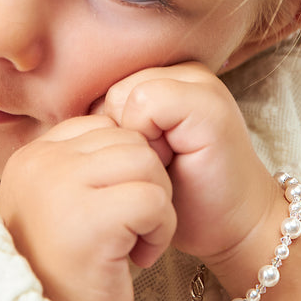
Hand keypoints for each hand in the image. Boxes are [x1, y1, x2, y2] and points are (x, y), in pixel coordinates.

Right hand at [0, 115, 175, 300]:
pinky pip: (153, 200)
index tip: (114, 209)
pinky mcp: (90, 221)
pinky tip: (136, 257)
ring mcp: (60, 188)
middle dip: (145, 182)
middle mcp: (39, 163)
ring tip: (132, 241)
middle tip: (129, 228)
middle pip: (129, 139)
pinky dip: (159, 230)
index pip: (102, 124)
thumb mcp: (64, 204)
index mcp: (32, 157)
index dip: (125, 165)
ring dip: (155, 206)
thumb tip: (130, 128)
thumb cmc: (69, 272)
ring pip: (145, 163)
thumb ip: (84, 164)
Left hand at [98, 62, 278, 267]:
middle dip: (121, 137)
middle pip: (112, 91)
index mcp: (169, 78)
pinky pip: (146, 105)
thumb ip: (115, 122)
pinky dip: (149, 142)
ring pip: (124, 96)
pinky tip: (172, 163)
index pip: (108, 88)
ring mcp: (200, 83)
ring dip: (135, 142)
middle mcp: (186, 72)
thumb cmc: (182, 196)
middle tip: (158, 165)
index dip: (112, 133)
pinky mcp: (207, 104)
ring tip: (165, 164)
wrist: (235, 228)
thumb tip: (65, 113)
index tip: (144, 162)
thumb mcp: (137, 151)